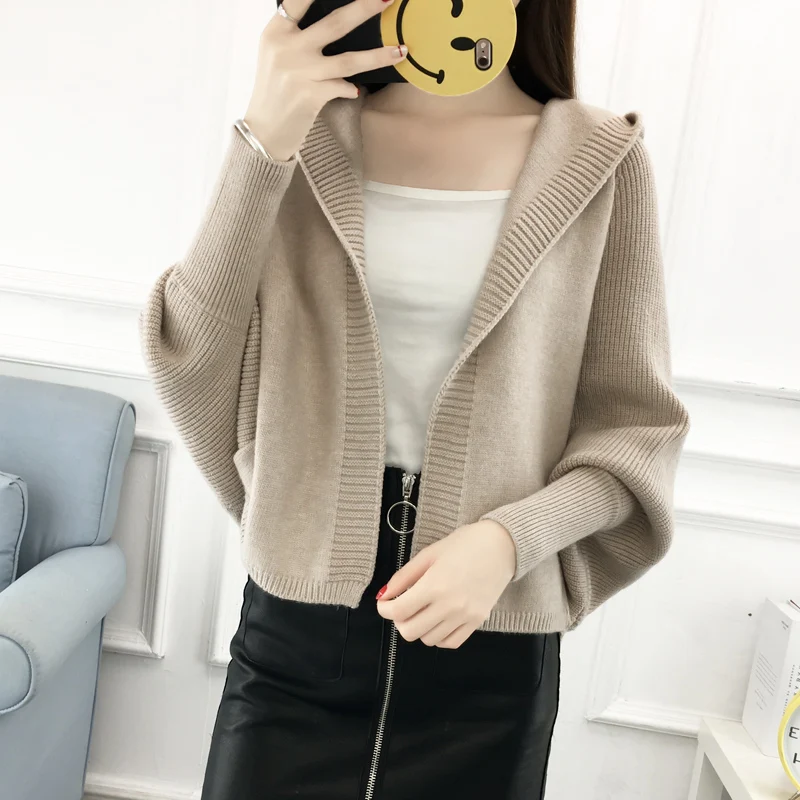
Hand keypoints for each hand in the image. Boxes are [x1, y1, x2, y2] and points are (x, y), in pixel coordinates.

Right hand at [243, 0, 408, 160]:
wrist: (265, 130)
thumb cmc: (275, 89)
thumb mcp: (276, 54)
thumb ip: (296, 35)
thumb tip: (338, 20)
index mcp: (275, 32)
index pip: (298, 0)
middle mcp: (287, 48)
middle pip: (334, 24)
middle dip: (364, 8)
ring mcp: (301, 72)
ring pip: (348, 60)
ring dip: (378, 56)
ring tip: (400, 50)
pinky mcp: (312, 95)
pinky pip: (343, 87)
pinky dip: (351, 88)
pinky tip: (355, 90)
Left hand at [375, 520, 516, 648]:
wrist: (501, 546)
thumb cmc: (465, 544)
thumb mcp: (429, 554)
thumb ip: (404, 576)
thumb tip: (385, 595)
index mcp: (435, 585)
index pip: (399, 611)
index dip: (384, 609)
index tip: (384, 603)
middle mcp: (450, 605)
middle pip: (410, 631)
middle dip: (399, 620)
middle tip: (402, 606)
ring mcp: (465, 616)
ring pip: (428, 639)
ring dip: (419, 627)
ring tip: (422, 610)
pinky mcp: (477, 622)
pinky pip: (450, 642)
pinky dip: (438, 636)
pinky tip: (437, 620)